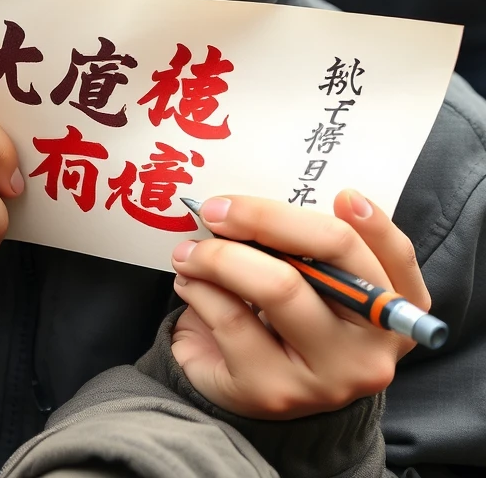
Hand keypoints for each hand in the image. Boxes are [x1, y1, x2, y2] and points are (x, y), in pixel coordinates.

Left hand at [169, 191, 427, 419]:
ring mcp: (326, 378)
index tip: (340, 193)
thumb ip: (307, 241)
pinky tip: (190, 283)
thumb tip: (256, 202)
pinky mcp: (275, 392)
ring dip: (219, 255)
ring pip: (277, 286)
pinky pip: (232, 319)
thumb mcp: (311, 278)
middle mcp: (372, 350)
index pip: (395, 254)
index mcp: (394, 309)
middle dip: (264, 218)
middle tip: (215, 209)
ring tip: (189, 251)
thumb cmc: (283, 314)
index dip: (372, 221)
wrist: (246, 386)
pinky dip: (200, 289)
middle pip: (333, 254)